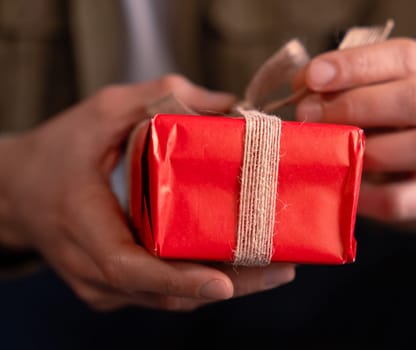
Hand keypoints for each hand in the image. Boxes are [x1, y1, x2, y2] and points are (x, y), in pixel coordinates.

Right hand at [0, 75, 294, 310]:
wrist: (18, 192)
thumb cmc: (59, 151)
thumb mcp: (102, 110)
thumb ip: (161, 99)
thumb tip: (230, 106)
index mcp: (83, 227)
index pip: (130, 268)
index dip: (177, 280)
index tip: (222, 285)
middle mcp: (94, 270)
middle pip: (166, 292)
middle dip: (228, 285)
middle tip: (281, 269)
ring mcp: (105, 285)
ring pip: (170, 297)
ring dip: (224, 286)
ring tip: (275, 267)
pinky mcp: (116, 286)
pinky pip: (164, 290)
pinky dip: (202, 280)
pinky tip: (241, 264)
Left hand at [295, 39, 415, 224]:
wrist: (411, 169)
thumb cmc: (379, 119)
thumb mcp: (362, 91)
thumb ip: (336, 86)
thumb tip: (303, 91)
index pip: (404, 56)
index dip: (355, 65)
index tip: (313, 77)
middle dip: (355, 106)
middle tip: (308, 115)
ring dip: (367, 149)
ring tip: (328, 150)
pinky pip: (403, 198)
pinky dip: (365, 194)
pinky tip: (340, 184)